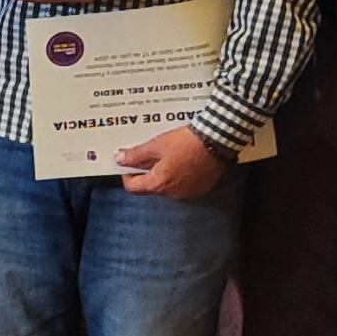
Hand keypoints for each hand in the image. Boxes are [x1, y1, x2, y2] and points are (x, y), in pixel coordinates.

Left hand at [111, 125, 229, 201]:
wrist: (217, 141)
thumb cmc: (185, 143)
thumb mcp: (156, 145)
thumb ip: (136, 155)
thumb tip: (119, 159)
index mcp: (158, 185)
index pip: (133, 187)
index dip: (126, 174)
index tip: (127, 163)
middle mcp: (172, 194)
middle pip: (151, 187)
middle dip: (145, 173)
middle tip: (146, 155)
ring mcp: (188, 193)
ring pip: (167, 186)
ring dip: (163, 174)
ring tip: (165, 155)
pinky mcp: (201, 187)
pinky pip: (183, 184)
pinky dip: (178, 175)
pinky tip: (181, 159)